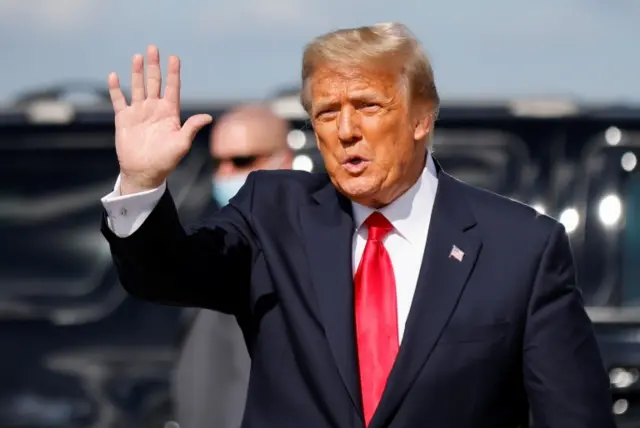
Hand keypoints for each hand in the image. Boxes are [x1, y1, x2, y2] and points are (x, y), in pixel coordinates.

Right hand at [108, 45, 212, 194]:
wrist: (144, 172)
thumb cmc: (166, 160)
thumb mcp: (181, 144)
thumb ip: (191, 128)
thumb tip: (208, 116)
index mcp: (170, 113)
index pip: (172, 88)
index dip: (173, 73)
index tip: (174, 57)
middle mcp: (154, 109)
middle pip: (155, 82)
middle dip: (154, 66)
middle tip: (153, 48)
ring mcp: (139, 112)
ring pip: (138, 87)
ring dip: (137, 72)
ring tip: (137, 56)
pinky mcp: (124, 119)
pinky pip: (119, 100)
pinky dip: (116, 89)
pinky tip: (114, 75)